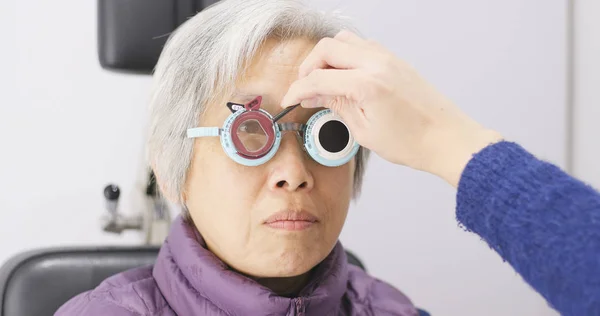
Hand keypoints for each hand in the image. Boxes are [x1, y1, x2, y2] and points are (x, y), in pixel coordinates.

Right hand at [281, 30, 502, 186]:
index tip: (289, 99)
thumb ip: (336, 107)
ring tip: (323, 82)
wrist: (448, 138)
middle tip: (304, 88)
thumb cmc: (413, 142)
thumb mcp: (364, 131)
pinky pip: (363, 46)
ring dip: (327, 57)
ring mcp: (388, 58)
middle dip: (308, 67)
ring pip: (345, 41)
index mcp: (367, 84)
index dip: (297, 89)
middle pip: (327, 48)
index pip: (319, 79)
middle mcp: (377, 63)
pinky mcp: (396, 60)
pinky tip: (344, 78)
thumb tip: (313, 96)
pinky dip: (347, 56)